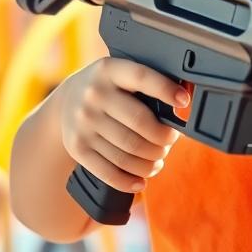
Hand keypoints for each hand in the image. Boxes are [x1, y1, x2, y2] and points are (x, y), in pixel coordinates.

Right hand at [60, 57, 183, 193]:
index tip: (184, 102)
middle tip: (170, 139)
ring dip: (151, 161)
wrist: (67, 101)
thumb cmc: (109, 89)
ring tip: (159, 158)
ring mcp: (83, 122)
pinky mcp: (77, 147)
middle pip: (140, 122)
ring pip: (128, 152)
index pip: (141, 77)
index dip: (166, 90)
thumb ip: (148, 84)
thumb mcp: (121, 75)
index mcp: (109, 70)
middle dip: (164, 136)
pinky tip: (142, 179)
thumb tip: (185, 100)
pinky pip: (109, 172)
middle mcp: (93, 94)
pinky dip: (130, 181)